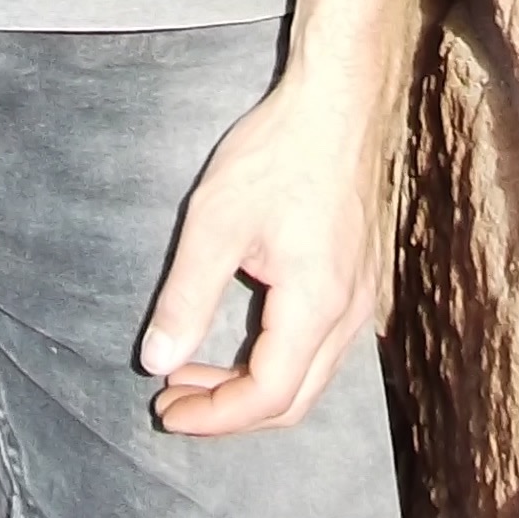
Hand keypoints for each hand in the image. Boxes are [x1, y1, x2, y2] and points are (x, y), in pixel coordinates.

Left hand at [138, 63, 393, 437]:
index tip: (165, 409)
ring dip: (251, 385)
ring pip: (310, 375)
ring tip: (192, 370)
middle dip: (229, 411)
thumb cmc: (279, 153)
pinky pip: (322, 345)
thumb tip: (157, 360)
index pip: (267, 395)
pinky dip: (276, 358)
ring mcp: (362, 297)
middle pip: (294, 400)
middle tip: (171, 399)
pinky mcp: (360, 278)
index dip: (214, 417)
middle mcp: (350, 314)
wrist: (340, 100)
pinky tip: (241, 336)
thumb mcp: (215, 222)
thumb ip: (186, 297)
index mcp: (316, 306)